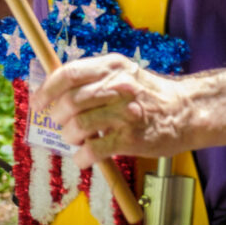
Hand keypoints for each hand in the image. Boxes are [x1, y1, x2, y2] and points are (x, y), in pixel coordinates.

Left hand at [30, 53, 190, 167]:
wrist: (188, 111)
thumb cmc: (146, 92)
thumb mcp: (120, 71)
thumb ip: (91, 77)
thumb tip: (52, 87)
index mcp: (110, 66)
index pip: (68, 74)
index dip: (47, 90)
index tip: (37, 103)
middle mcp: (117, 87)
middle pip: (70, 102)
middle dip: (57, 117)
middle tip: (60, 123)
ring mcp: (126, 113)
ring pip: (79, 126)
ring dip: (69, 136)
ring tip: (74, 138)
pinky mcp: (133, 139)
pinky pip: (95, 149)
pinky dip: (82, 156)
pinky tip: (83, 158)